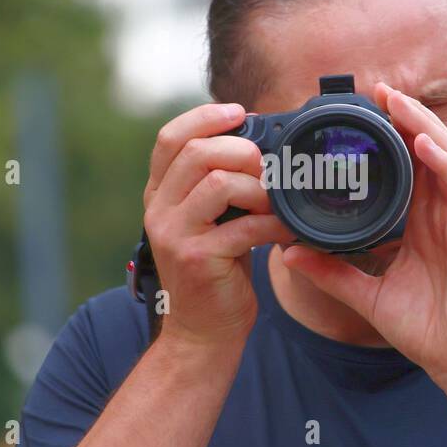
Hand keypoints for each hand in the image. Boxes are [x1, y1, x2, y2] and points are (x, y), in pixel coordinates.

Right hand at [143, 101, 294, 346]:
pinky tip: (287, 230)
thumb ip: (215, 185)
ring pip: (217, 183)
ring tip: (273, 203)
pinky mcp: (198, 259)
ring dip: (257, 187)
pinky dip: (273, 224)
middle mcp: (159, 210)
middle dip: (241, 151)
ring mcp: (175, 235)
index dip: (205, 118)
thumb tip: (256, 144)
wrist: (203, 333)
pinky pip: (244, 226)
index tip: (239, 113)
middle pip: (195, 153)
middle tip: (267, 167)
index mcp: (159, 195)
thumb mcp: (206, 221)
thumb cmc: (214, 272)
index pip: (170, 139)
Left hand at [281, 84, 446, 413]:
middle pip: (429, 150)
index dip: (391, 135)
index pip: (409, 166)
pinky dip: (444, 162)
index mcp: (422, 222)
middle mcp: (444, 214)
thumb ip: (332, 271)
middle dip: (406, 117)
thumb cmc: (425, 329)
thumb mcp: (366, 296)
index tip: (363, 111)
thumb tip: (289, 253)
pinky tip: (424, 143)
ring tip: (397, 102)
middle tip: (377, 90)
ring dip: (424, 126)